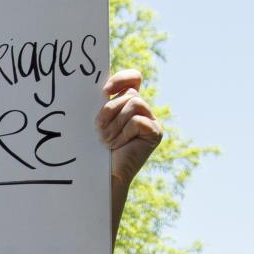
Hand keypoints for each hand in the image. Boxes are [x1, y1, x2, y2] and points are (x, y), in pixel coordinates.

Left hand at [97, 69, 162, 187]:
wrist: (105, 175)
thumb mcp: (98, 121)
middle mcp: (143, 110)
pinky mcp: (156, 133)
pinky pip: (138, 121)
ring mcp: (152, 121)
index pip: (133, 78)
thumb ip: (103, 102)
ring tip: (108, 140)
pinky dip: (124, 133)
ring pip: (134, 103)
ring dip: (115, 123)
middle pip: (130, 93)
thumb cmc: (97, 149)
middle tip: (100, 131)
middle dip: (110, 110)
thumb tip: (101, 87)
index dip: (122, 78)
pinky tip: (120, 145)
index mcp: (128, 103)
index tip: (105, 90)